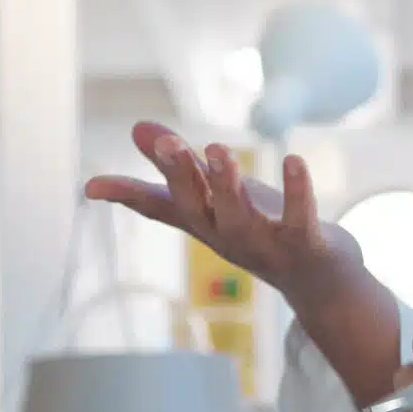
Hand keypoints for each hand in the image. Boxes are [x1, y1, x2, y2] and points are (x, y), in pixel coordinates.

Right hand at [84, 121, 361, 294]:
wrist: (322, 284)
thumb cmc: (265, 233)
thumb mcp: (221, 196)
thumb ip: (182, 166)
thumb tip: (136, 127)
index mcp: (206, 224)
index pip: (160, 209)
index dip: (126, 196)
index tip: (90, 187)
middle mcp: (228, 238)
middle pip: (197, 210)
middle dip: (182, 177)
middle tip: (170, 142)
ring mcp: (266, 246)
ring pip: (240, 220)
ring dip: (227, 186)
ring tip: (218, 149)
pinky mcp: (306, 246)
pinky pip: (300, 221)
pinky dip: (298, 193)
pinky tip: (294, 159)